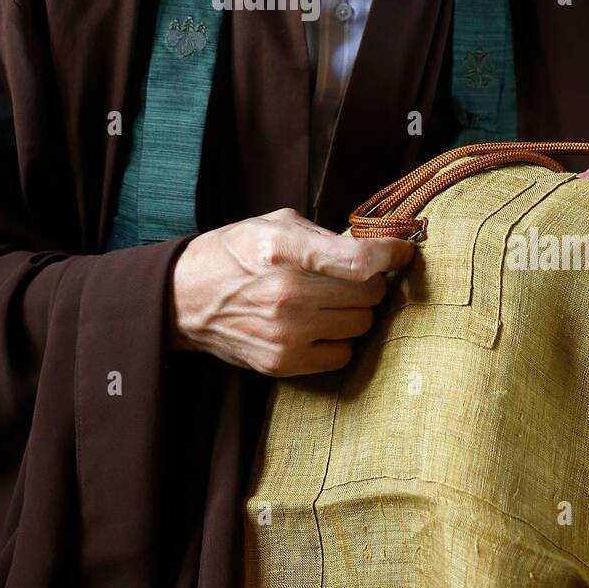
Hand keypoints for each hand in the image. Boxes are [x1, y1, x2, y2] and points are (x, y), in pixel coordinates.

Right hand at [168, 207, 413, 376]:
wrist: (184, 299)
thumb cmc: (234, 253)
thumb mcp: (275, 224)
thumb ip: (325, 236)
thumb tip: (376, 250)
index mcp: (285, 249)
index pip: (360, 260)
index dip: (393, 255)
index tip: (404, 251)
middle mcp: (287, 293)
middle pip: (369, 294)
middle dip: (369, 281)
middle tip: (351, 276)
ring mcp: (285, 333)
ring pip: (362, 325)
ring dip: (355, 311)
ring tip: (331, 300)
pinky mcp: (282, 363)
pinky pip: (342, 355)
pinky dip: (339, 340)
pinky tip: (319, 325)